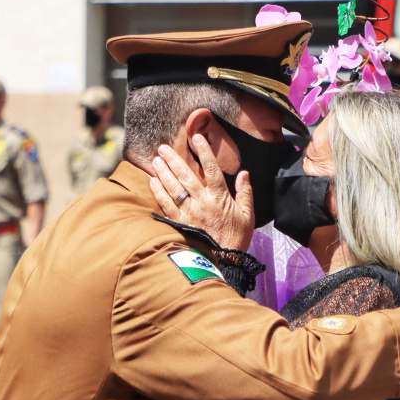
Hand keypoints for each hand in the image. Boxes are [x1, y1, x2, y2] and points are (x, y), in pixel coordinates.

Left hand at [149, 134, 254, 249]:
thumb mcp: (248, 215)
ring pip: (173, 187)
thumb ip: (246, 193)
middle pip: (186, 175)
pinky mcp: (180, 223)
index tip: (196, 137)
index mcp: (220, 197)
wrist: (224, 261)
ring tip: (156, 159)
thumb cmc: (237, 238)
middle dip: (174, 159)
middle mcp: (202, 202)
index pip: (211, 169)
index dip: (204, 151)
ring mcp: (189, 212)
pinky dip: (158, 192)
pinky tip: (152, 181)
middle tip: (163, 147)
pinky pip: (166, 204)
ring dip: (163, 172)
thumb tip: (244, 173)